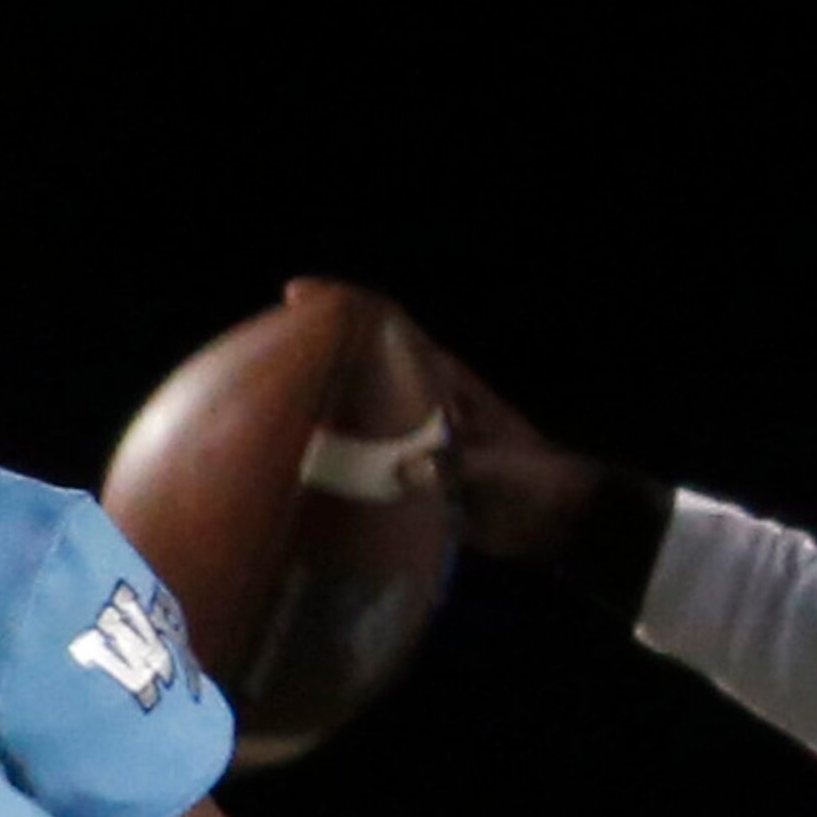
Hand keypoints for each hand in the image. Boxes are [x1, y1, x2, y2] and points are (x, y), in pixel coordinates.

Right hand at [284, 278, 603, 559]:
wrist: (556, 521)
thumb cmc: (536, 483)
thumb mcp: (502, 471)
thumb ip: (459, 467)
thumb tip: (408, 472)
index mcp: (442, 380)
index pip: (388, 325)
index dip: (343, 304)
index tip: (296, 295)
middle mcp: (420, 399)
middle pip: (359, 362)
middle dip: (314, 354)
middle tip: (259, 359)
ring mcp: (412, 435)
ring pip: (355, 410)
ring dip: (316, 408)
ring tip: (262, 412)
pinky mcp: (410, 474)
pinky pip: (362, 460)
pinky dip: (332, 460)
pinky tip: (294, 473)